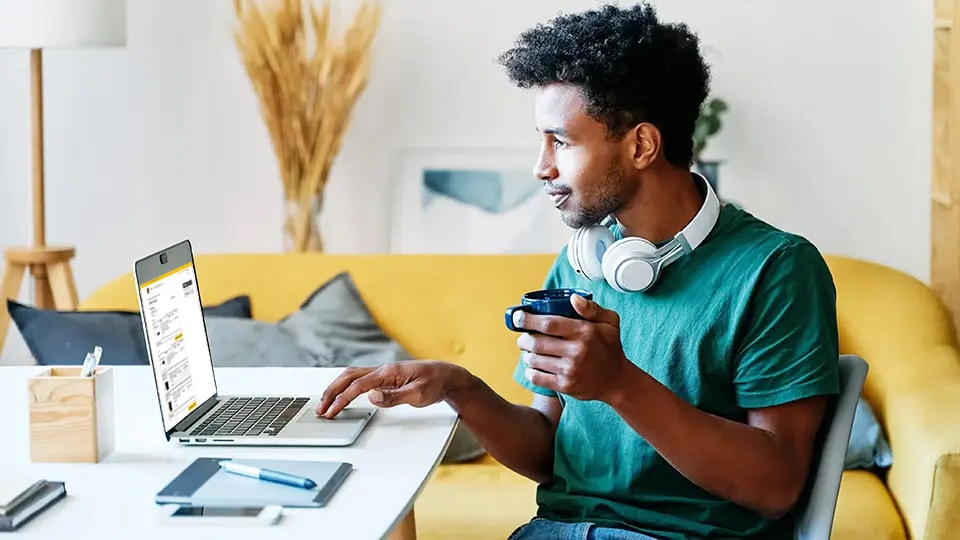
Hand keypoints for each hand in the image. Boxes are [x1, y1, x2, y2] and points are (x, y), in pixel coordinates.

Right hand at [316, 360, 463, 417]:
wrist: (448, 376)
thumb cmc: (435, 384)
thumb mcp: (418, 395)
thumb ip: (393, 396)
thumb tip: (371, 396)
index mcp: (388, 373)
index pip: (358, 386)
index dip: (342, 399)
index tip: (331, 412)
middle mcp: (383, 370)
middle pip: (349, 377)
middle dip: (332, 392)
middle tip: (320, 408)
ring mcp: (384, 372)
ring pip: (352, 376)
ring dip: (337, 388)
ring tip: (326, 403)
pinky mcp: (386, 377)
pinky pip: (360, 379)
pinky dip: (347, 386)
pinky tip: (343, 394)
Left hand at [515, 294, 630, 402]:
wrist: (617, 380)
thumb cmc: (609, 347)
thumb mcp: (610, 322)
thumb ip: (592, 308)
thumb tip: (573, 299)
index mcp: (584, 332)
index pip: (548, 324)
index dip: (528, 320)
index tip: (518, 317)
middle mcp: (576, 351)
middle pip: (536, 342)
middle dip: (523, 339)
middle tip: (523, 337)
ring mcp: (570, 370)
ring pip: (534, 360)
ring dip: (527, 354)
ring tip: (530, 351)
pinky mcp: (566, 386)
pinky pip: (537, 378)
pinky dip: (530, 371)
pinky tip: (534, 366)